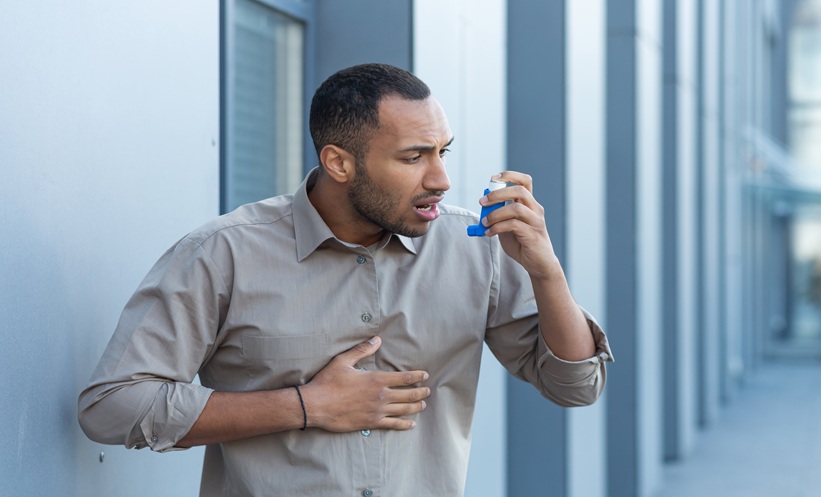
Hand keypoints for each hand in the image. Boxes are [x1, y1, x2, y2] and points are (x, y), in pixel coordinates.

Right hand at [301, 336, 429, 431]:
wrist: (316, 405)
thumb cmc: (328, 382)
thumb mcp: (343, 361)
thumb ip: (362, 350)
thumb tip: (377, 339)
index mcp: (376, 379)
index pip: (404, 378)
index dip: (418, 376)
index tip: (425, 375)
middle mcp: (380, 396)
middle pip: (409, 395)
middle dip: (421, 392)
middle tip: (428, 391)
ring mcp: (377, 411)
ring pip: (404, 410)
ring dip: (416, 407)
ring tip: (423, 405)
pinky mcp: (371, 423)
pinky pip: (393, 425)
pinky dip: (404, 425)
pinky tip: (411, 424)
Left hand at [479, 171, 558, 278]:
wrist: (538, 264)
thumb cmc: (522, 243)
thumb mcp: (507, 226)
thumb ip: (499, 215)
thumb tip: (484, 204)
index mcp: (529, 204)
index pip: (524, 181)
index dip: (509, 176)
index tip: (493, 178)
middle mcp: (535, 209)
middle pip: (519, 190)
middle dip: (497, 194)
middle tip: (482, 202)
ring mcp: (536, 221)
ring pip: (516, 208)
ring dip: (495, 214)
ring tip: (485, 223)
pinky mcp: (533, 234)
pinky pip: (513, 225)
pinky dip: (497, 227)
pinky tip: (489, 233)